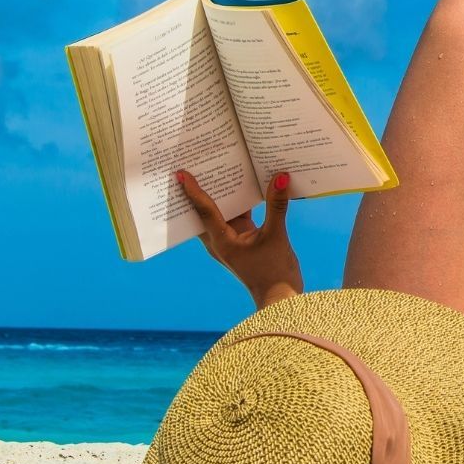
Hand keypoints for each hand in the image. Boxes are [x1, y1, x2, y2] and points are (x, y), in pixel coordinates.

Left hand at [176, 169, 302, 309]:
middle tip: (196, 165)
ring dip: (223, 194)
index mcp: (221, 241)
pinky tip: (247, 186)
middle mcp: (221, 240)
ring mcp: (231, 240)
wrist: (280, 298)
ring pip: (223, 212)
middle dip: (202, 189)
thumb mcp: (276, 235)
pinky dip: (241, 203)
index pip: (204, 211)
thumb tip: (281, 177)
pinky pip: (238, 217)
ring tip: (219, 168)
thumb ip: (277, 205)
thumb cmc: (275, 272)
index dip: (194, 191)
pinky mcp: (243, 240)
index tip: (181, 173)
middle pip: (206, 210)